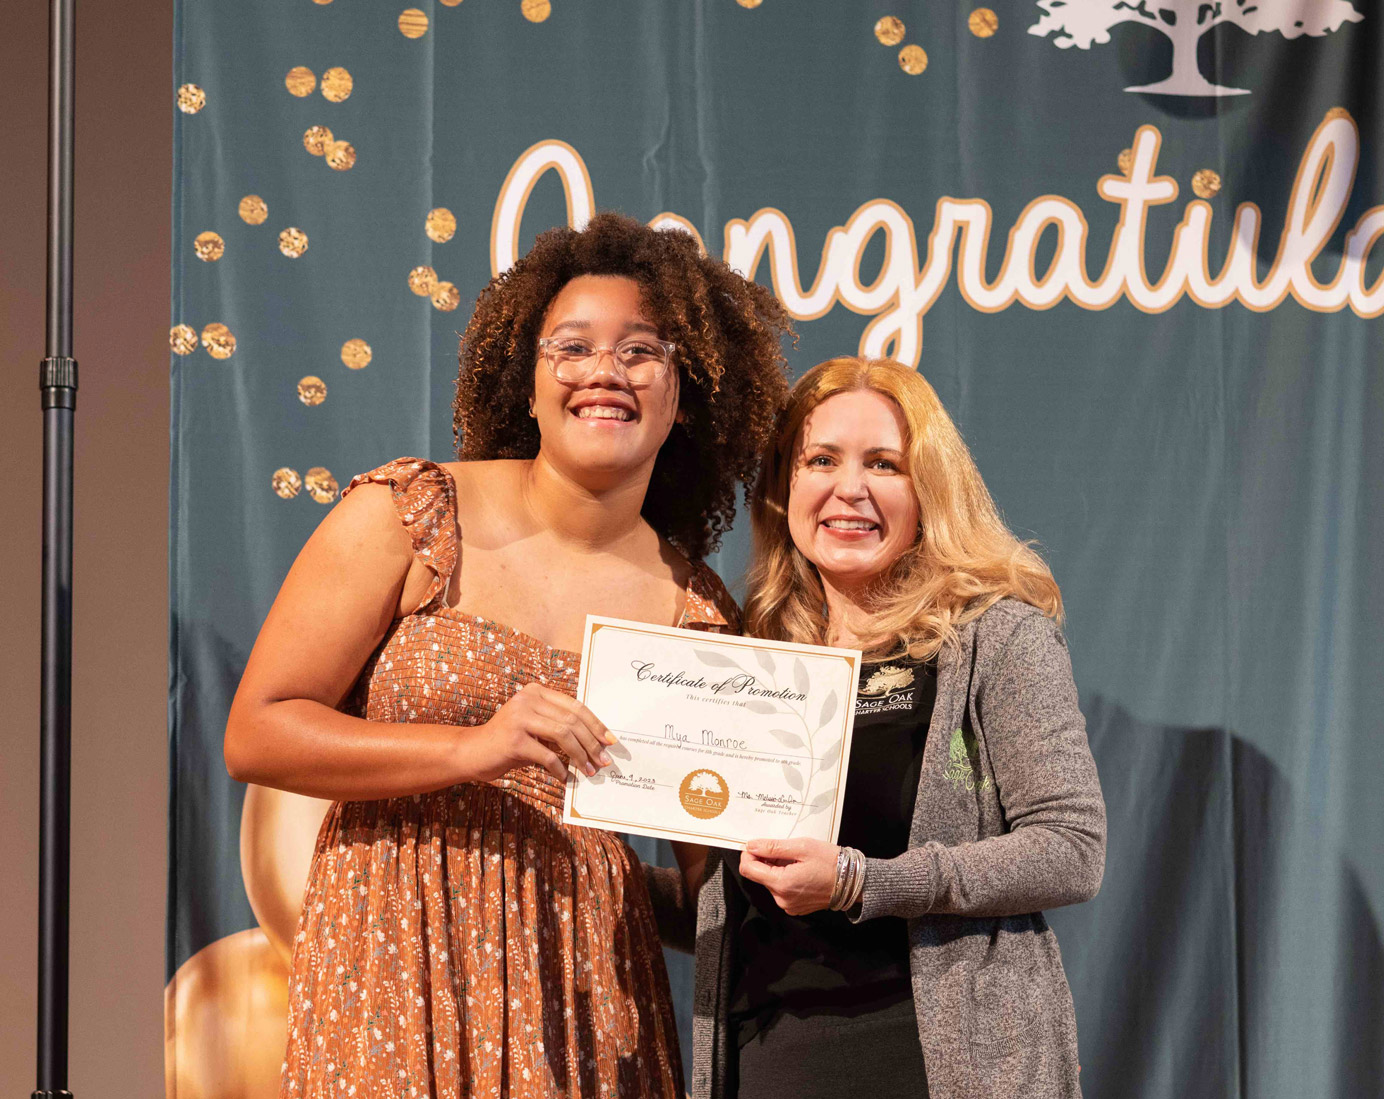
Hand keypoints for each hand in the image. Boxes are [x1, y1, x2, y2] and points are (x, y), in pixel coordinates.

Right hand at [458, 682, 614, 782]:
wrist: (472, 753)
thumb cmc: (509, 743)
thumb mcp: (535, 728)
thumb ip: (559, 727)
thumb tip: (595, 744)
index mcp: (535, 692)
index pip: (575, 705)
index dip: (596, 724)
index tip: (610, 741)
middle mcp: (527, 699)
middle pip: (572, 720)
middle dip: (592, 743)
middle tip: (603, 761)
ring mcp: (519, 718)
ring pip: (564, 735)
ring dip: (580, 756)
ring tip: (589, 771)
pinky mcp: (513, 740)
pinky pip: (547, 755)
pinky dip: (560, 769)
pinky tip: (566, 778)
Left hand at [739, 837, 838, 915]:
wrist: (853, 882)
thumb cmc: (831, 862)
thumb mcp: (802, 847)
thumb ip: (773, 847)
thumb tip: (751, 846)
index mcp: (782, 884)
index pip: (748, 869)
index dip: (749, 854)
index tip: (758, 844)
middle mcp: (782, 898)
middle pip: (759, 875)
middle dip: (767, 860)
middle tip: (787, 850)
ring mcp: (788, 905)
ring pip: (770, 881)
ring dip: (776, 868)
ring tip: (797, 860)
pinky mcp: (794, 907)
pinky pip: (781, 889)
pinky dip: (785, 877)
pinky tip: (800, 870)